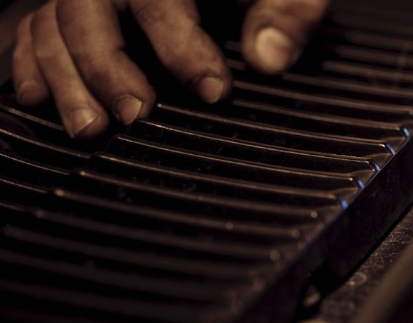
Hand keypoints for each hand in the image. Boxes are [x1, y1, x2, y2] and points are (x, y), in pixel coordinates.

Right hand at [11, 0, 329, 138]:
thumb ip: (288, 11)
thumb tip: (267, 58)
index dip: (183, 46)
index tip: (213, 92)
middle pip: (88, 10)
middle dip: (108, 67)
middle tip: (137, 116)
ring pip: (55, 24)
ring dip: (67, 78)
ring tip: (91, 129)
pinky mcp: (78, 10)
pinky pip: (36, 28)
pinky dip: (33, 63)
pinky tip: (40, 100)